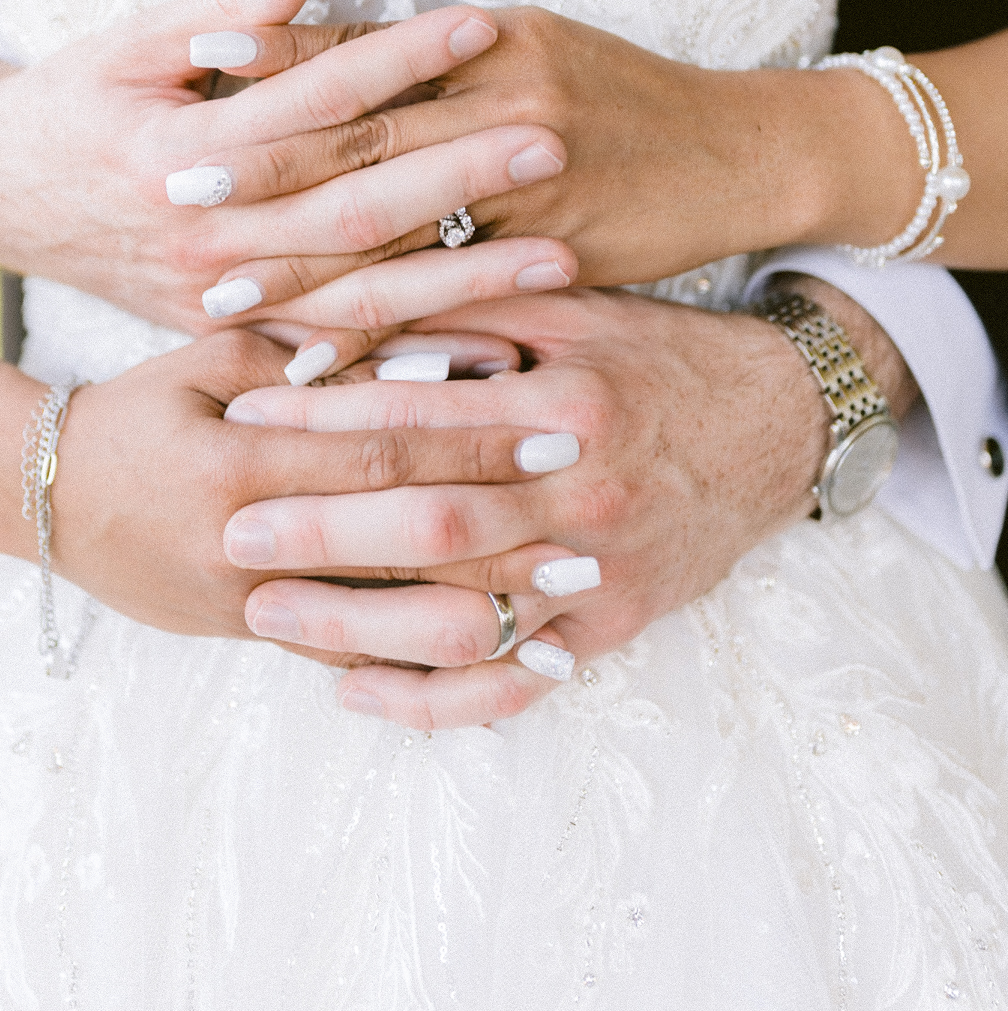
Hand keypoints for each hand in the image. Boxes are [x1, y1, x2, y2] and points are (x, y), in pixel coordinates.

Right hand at [0, 0, 576, 359]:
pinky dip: (416, 353)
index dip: (398, 57)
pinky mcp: (232, 336)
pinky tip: (497, 349)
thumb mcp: (127, 40)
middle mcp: (203, 234)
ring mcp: (219, 297)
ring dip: (463, 277)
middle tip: (556, 138)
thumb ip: (223, 3)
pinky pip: (337, 351)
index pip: (312, 99)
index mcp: (178, 148)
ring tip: (564, 256)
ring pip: (358, 292)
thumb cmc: (74, 103)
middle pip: (352, 204)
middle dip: (460, 175)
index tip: (484, 23)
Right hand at [48, 325, 574, 727]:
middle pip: (403, 542)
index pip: (381, 453)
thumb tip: (418, 343)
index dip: (473, 440)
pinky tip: (505, 653)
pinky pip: (359, 661)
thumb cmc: (140, 413)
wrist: (51, 503)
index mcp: (239, 468)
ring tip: (575, 590)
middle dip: (506, 527)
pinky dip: (436, 662)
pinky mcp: (259, 641)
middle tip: (596, 511)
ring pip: (393, 619)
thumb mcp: (209, 360)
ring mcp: (255, 608)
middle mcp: (251, 550)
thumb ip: (306, 350)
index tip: (556, 424)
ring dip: (492, 605)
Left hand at [208, 7, 926, 303]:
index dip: (279, 54)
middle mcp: (511, 97)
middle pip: (366, 135)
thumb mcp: (535, 44)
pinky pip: (450, 302)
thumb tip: (331, 54)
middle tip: (173, 195)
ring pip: (400, 228)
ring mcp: (540, 182)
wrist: (744, 150)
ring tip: (222, 292)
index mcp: (496, 36)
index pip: (369, 43)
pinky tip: (321, 361)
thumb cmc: (625, 95)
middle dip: (266, 168)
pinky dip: (382, 332)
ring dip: (306, 263)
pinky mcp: (561, 257)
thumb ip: (437, 54)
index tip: (194, 65)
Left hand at [216, 280, 917, 728]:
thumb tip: (340, 324)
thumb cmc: (652, 356)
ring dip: (356, 624)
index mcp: (567, 404)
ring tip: (264, 612)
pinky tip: (354, 691)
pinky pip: (515, 684)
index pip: (424, 419)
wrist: (777, 425)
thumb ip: (461, 315)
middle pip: (433, 527)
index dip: (327, 422)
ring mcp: (603, 576)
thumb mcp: (568, 310)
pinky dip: (433, 699)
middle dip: (323, 532)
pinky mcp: (614, 631)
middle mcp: (586, 494)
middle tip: (233, 530)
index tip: (245, 418)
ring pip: (464, 618)